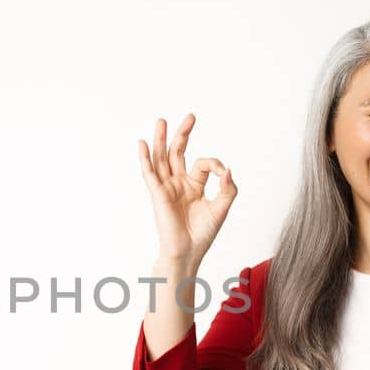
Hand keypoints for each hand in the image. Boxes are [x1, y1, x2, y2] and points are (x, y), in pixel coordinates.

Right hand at [137, 113, 237, 264]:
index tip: (223, 173)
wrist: (188, 252)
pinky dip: (145, 158)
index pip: (204, 164)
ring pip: (162, 158)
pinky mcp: (158, 194)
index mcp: (194, 185)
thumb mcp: (222, 208)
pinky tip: (142, 143)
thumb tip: (228, 169)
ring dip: (161, 139)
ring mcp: (167, 187)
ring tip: (161, 121)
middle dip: (183, 134)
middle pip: (178, 153)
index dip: (215, 164)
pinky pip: (149, 173)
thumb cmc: (203, 234)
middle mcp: (179, 183)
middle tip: (190, 116)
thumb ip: (228, 188)